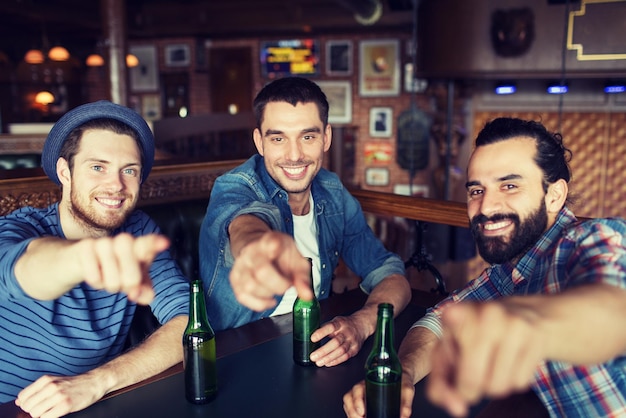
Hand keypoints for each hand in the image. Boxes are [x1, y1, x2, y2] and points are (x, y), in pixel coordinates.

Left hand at [15, 373, 105, 417]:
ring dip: (41, 415)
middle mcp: (50, 386)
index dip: (27, 404)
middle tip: (45, 408)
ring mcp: (58, 396)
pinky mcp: (66, 405)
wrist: (94, 382)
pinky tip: (57, 412)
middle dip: (33, 410)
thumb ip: (37, 390)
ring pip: (35, 413)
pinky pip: (46, 417)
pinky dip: (49, 417)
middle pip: (28, 406)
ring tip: (51, 410)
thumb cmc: (74, 384)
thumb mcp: (54, 381)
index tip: (36, 404)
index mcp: (46, 379)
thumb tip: (19, 401)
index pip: (23, 396)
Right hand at [78, 233, 168, 304]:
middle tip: (124, 283)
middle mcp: (125, 241)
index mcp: (141, 249)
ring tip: (108, 277)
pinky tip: (95, 272)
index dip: (155, 244)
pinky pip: (94, 277)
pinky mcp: (87, 246)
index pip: (149, 245)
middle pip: (132, 277)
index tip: (164, 243)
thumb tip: (136, 295)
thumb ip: (144, 291)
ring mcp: (105, 242)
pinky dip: (96, 282)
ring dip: (111, 285)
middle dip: (128, 288)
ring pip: (113, 280)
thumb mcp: (134, 281)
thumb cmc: (115, 270)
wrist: (82, 261)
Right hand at [229, 231, 311, 310]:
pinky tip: (269, 300)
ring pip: (250, 286)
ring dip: (268, 294)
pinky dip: (258, 304)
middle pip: (261, 271)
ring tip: (276, 289)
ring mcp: (240, 265)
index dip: (272, 245)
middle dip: (279, 285)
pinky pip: (242, 296)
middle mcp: (252, 252)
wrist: (260, 250)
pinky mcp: (234, 278)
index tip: (275, 246)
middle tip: (287, 285)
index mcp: (270, 241)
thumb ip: (303, 278)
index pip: (269, 241)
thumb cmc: (280, 255)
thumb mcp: (297, 260)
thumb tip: (307, 295)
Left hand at [310, 315, 366, 366]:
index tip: (312, 338)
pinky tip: (327, 363)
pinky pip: (345, 357)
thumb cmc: (344, 324)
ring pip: (341, 351)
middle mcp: (347, 332)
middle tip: (313, 357)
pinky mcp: (355, 349)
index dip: (321, 333)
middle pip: (336, 342)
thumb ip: (325, 328)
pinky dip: (335, 361)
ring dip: (328, 358)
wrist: (361, 326)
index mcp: (340, 323)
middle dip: (323, 351)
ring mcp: (352, 341)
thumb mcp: (335, 321)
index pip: (331, 327)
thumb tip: (310, 336)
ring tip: (318, 362)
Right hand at [343, 373, 415, 417]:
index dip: (357, 401)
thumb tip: (405, 416)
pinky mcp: (364, 401)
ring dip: (351, 414)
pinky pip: (352, 408)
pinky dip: (353, 414)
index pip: (357, 390)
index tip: (362, 412)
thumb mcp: (407, 390)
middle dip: (352, 412)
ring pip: (349, 404)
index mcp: (370, 382)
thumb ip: (406, 403)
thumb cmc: (402, 380)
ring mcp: (361, 394)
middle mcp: (363, 388)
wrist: (402, 376)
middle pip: (349, 399)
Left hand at [426, 302, 542, 416]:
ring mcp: (513, 324)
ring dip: (492, 387)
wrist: (523, 315)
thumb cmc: (475, 338)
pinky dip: (512, 381)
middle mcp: (485, 314)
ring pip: (498, 386)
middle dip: (469, 390)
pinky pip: (519, 383)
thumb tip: (457, 409)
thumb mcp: (450, 352)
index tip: (452, 314)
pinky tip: (510, 361)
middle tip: (470, 380)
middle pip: (473, 379)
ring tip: (491, 365)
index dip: (453, 321)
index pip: (452, 318)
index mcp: (457, 312)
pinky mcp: (535, 338)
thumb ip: (441, 382)